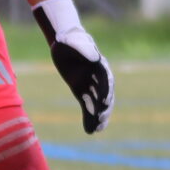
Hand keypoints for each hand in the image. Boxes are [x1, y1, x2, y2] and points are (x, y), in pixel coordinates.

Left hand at [32, 0, 113, 133]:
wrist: (64, 41)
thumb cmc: (70, 39)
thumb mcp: (75, 41)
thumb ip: (85, 49)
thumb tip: (95, 58)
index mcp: (99, 65)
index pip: (105, 80)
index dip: (106, 91)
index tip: (105, 102)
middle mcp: (98, 78)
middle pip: (104, 95)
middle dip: (104, 108)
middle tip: (101, 120)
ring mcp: (90, 85)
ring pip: (97, 104)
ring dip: (98, 117)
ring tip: (97, 130)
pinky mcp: (81, 91)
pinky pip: (87, 106)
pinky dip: (89, 118)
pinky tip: (90, 130)